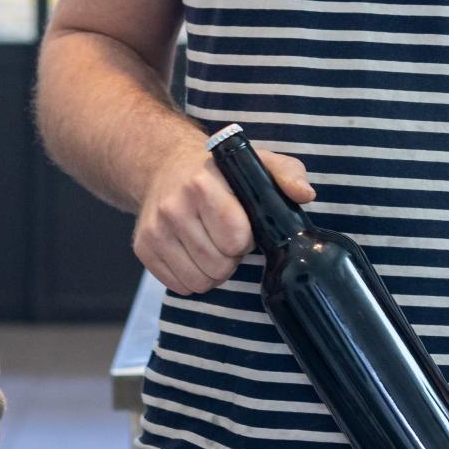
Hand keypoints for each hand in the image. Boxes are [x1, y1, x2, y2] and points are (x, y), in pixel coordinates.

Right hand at [132, 141, 313, 293]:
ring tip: (213, 246)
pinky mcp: (143, 249)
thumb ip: (288, 174)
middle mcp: (172, 207)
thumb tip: (304, 195)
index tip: (243, 225)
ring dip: (213, 271)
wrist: (165, 168)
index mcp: (201, 184)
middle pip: (218, 265)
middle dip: (230, 257)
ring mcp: (154, 230)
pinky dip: (193, 277)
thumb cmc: (220, 171)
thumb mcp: (259, 162)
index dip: (245, 238)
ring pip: (199, 281)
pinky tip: (195, 253)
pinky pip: (179, 286)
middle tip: (228, 238)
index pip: (234, 238)